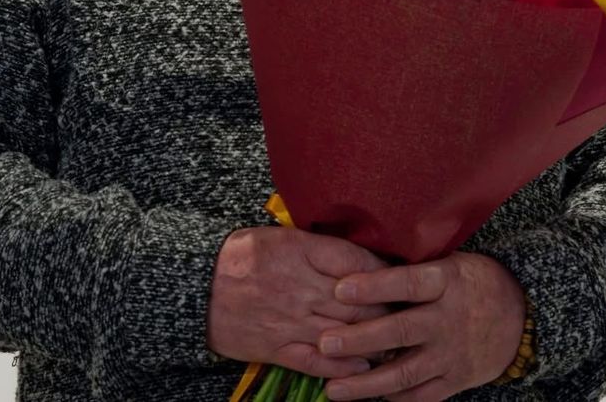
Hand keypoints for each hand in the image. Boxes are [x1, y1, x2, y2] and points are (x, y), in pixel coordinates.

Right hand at [206, 227, 391, 379]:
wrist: (194, 286)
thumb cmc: (241, 256)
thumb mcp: (280, 236)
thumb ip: (320, 246)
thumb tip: (363, 257)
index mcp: (300, 251)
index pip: (356, 260)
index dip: (384, 270)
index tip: (403, 277)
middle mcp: (299, 287)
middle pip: (358, 300)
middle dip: (388, 308)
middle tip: (411, 312)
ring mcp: (289, 320)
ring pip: (343, 332)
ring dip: (374, 339)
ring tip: (397, 342)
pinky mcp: (276, 347)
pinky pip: (316, 361)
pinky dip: (343, 366)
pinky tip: (363, 368)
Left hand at [317, 252, 525, 400]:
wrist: (522, 317)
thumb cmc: (473, 282)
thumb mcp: (451, 263)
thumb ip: (414, 269)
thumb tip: (360, 263)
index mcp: (447, 281)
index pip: (407, 282)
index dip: (374, 286)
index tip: (339, 288)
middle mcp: (449, 319)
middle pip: (401, 330)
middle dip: (360, 339)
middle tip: (325, 343)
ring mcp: (453, 354)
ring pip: (406, 372)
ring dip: (366, 383)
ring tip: (333, 389)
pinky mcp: (457, 380)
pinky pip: (422, 395)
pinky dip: (395, 398)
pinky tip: (367, 398)